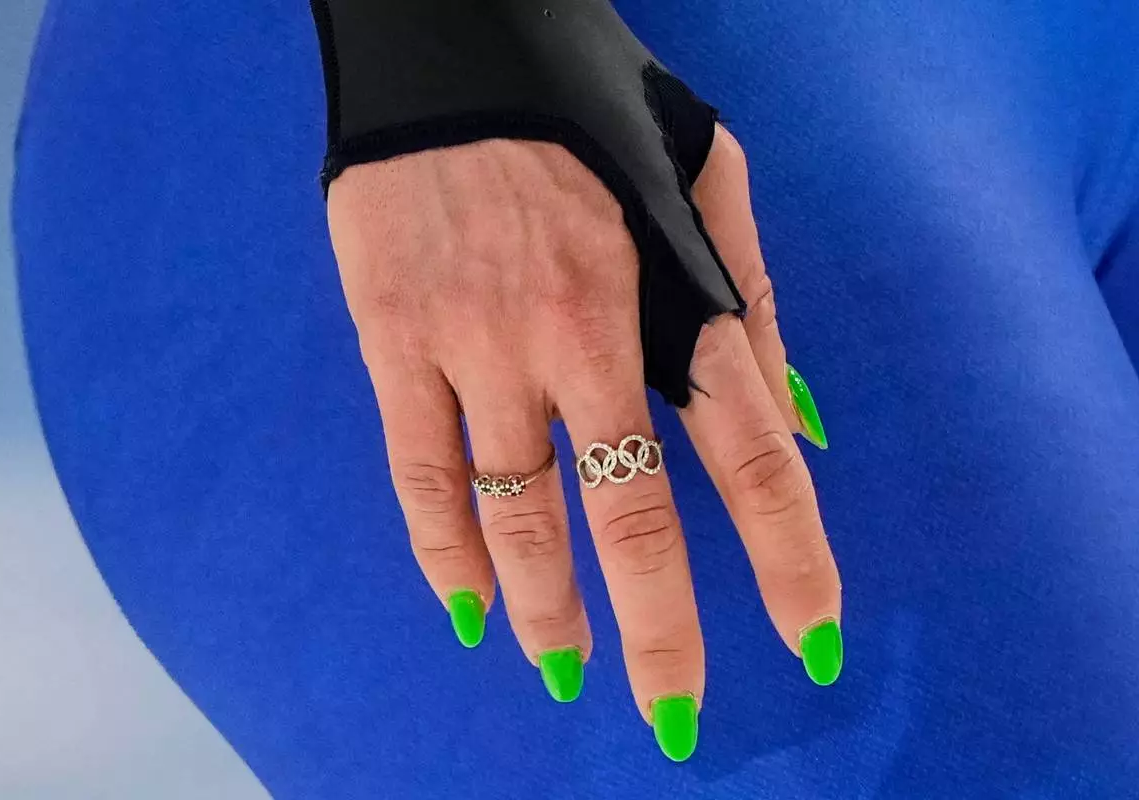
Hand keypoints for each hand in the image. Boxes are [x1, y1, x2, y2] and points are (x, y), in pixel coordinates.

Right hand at [324, 125, 840, 760]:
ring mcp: (479, 341)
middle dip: (660, 631)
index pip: (750, 455)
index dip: (789, 559)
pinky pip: (421, 471)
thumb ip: (751, 297)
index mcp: (669, 290)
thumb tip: (799, 423)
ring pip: (516, 513)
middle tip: (674, 715)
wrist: (451, 37)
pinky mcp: (396, 337)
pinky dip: (444, 551)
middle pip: (629, 516)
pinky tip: (468, 607)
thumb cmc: (591, 105)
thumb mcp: (707, 167)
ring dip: (548, 606)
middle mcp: (579, 333)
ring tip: (566, 663)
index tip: (814, 644)